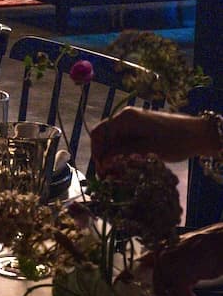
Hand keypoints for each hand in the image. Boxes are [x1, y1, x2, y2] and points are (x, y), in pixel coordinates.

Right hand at [90, 108, 218, 169]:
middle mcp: (125, 118)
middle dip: (104, 157)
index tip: (101, 171)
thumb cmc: (175, 141)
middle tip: (109, 177)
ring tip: (118, 175)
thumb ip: (122, 154)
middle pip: (104, 138)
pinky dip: (122, 155)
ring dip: (113, 158)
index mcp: (125, 118)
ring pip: (113, 141)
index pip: (99, 134)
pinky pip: (123, 141)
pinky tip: (126, 167)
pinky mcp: (138, 129)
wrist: (199, 134)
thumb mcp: (147, 150)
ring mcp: (132, 123)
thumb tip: (102, 162)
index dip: (96, 152)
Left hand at [145, 225, 222, 295]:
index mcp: (158, 253)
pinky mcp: (182, 271)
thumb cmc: (209, 253)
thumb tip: (165, 294)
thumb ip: (172, 272)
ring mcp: (169, 263)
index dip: (145, 286)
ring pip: (168, 294)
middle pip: (158, 289)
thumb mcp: (185, 261)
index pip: (142, 271)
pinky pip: (183, 295)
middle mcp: (160, 256)